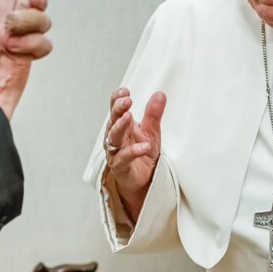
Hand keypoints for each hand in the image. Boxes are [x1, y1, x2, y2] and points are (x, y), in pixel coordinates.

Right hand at [103, 87, 165, 221]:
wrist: (144, 180)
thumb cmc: (143, 153)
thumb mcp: (152, 131)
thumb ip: (153, 113)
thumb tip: (159, 94)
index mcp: (122, 125)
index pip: (115, 109)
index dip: (117, 99)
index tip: (125, 91)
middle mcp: (116, 137)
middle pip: (112, 120)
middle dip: (118, 109)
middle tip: (126, 100)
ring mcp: (116, 151)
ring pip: (113, 137)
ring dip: (120, 126)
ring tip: (129, 117)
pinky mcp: (120, 166)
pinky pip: (124, 158)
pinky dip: (133, 151)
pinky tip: (144, 146)